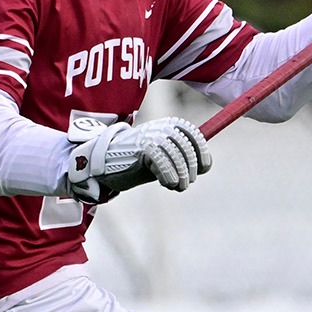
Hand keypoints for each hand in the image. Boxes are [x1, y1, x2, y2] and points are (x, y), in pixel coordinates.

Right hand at [66, 117, 212, 203]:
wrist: (106, 163)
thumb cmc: (138, 162)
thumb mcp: (164, 159)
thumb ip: (184, 159)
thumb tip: (206, 165)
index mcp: (170, 125)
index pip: (195, 136)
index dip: (202, 154)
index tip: (202, 169)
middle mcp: (162, 127)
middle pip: (187, 149)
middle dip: (190, 170)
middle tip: (185, 183)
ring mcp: (151, 136)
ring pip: (177, 157)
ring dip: (181, 177)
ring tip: (177, 187)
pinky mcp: (142, 147)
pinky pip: (163, 163)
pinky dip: (169, 176)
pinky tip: (167, 184)